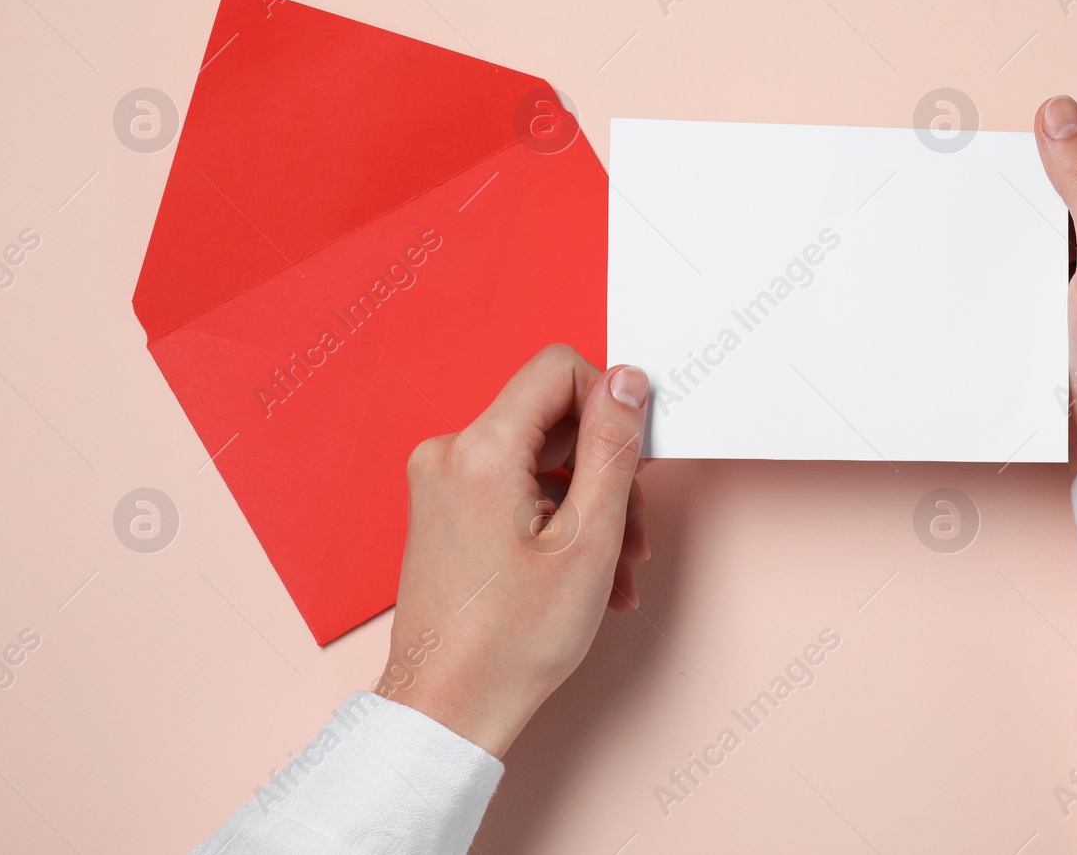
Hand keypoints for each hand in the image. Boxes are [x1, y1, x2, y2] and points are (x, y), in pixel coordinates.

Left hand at [377, 345, 650, 756]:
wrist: (449, 706)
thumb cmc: (513, 639)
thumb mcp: (591, 536)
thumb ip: (612, 447)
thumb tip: (626, 381)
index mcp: (481, 449)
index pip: (558, 369)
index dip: (609, 403)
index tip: (635, 453)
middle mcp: (449, 454)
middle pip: (551, 419)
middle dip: (604, 469)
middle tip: (634, 529)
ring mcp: (441, 484)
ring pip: (539, 460)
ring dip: (588, 505)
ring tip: (616, 568)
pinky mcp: (443, 511)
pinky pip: (514, 488)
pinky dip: (556, 520)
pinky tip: (585, 574)